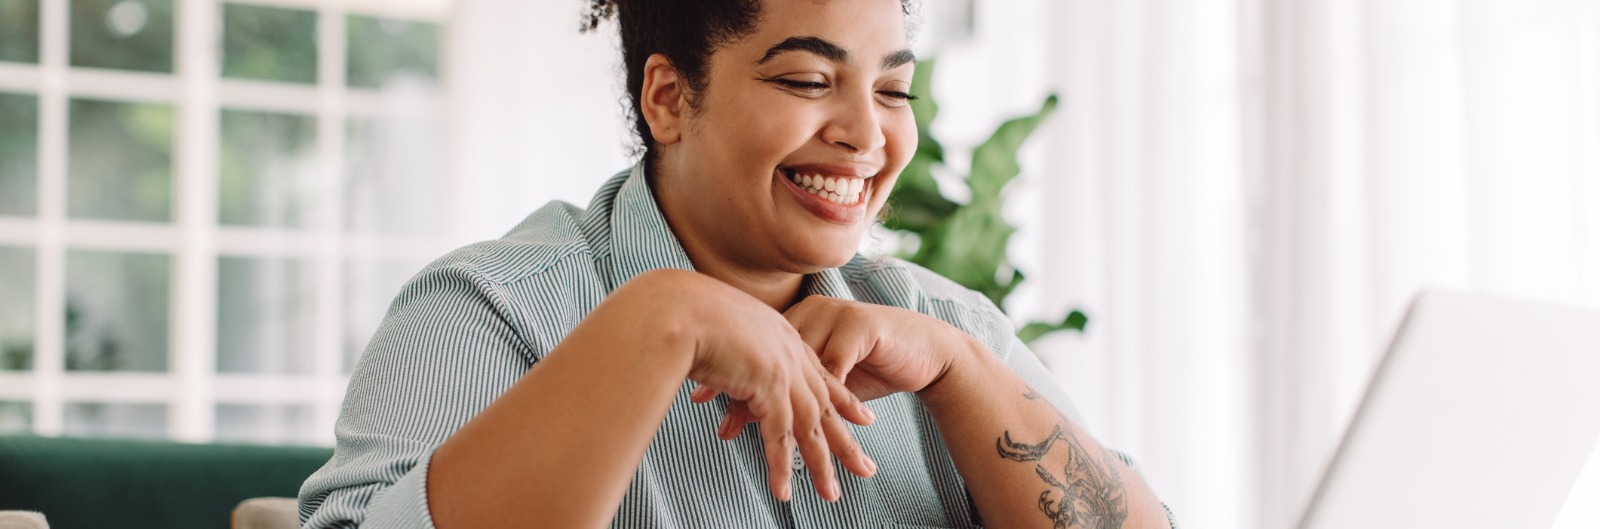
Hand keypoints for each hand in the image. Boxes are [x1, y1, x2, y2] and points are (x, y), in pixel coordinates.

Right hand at [647, 271, 876, 501]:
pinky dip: (781, 466)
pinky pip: (779, 436)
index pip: (820, 373)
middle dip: (845, 440)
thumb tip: (721, 364)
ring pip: (810, 426)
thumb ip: (731, 349)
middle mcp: (790, 353)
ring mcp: (782, 370)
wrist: (679, 307)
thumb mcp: (720, 329)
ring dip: (821, 464)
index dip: (842, 398)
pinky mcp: (768, 387)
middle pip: (825, 405)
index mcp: (782, 336)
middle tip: (865, 468)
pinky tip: (784, 491)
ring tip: (830, 495)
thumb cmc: (685, 313)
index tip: (862, 418)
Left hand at [700, 295, 969, 446]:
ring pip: (799, 362)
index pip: (756, 346)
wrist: (924, 350)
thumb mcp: (824, 375)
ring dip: (779, 397)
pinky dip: (819, 394)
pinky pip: (834, 365)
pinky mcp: (862, 328)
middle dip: (745, 389)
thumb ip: (789, 385)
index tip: (701, 397)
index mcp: (798, 318)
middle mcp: (813, 312)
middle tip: (718, 417)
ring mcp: (837, 316)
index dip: (729, 373)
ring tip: (756, 426)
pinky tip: (805, 415)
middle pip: (771, 354)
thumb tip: (742, 409)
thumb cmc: (871, 364)